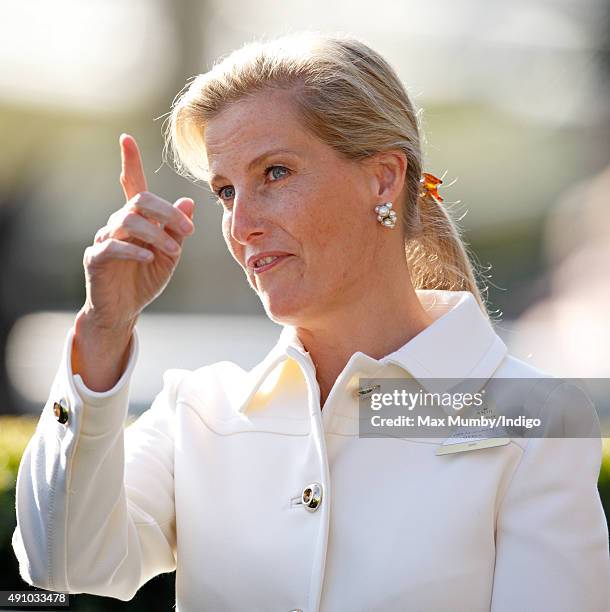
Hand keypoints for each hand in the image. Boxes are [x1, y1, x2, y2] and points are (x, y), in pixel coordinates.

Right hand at [80, 133, 195, 330]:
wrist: (125, 310)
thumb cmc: (145, 279)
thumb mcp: (169, 254)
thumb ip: (176, 230)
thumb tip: (188, 201)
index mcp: (137, 220)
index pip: (132, 186)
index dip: (129, 163)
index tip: (126, 138)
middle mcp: (118, 223)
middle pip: (140, 201)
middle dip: (167, 211)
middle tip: (188, 230)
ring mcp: (105, 238)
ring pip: (129, 221)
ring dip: (157, 234)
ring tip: (174, 251)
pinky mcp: (96, 258)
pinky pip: (113, 246)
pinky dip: (134, 250)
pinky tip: (148, 258)